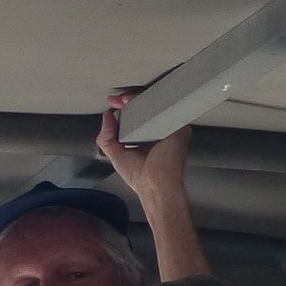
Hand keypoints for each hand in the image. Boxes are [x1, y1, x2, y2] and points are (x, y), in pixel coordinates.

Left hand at [96, 92, 193, 210]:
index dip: (124, 108)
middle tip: (116, 100)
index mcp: (149, 137)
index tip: (112, 104)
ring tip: (124, 101)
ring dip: (138, 98)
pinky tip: (139, 103)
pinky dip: (152, 102)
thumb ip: (107, 138)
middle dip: (129, 100)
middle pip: (147, 107)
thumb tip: (106, 117)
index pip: (138, 116)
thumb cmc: (142, 178)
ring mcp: (171, 128)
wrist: (156, 187)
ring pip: (156, 105)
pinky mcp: (179, 127)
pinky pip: (166, 108)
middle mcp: (161, 131)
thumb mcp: (117, 156)